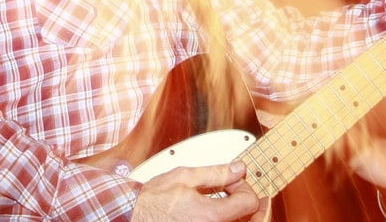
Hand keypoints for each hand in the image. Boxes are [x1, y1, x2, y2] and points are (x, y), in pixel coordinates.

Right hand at [131, 161, 269, 221]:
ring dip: (242, 214)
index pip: (249, 204)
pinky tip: (222, 210)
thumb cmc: (154, 199)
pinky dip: (230, 220)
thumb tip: (238, 169)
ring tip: (233, 199)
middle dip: (253, 205)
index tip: (239, 180)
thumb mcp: (186, 176)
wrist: (133, 217)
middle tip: (246, 191)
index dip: (248, 188)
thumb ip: (216, 173)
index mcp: (210, 216)